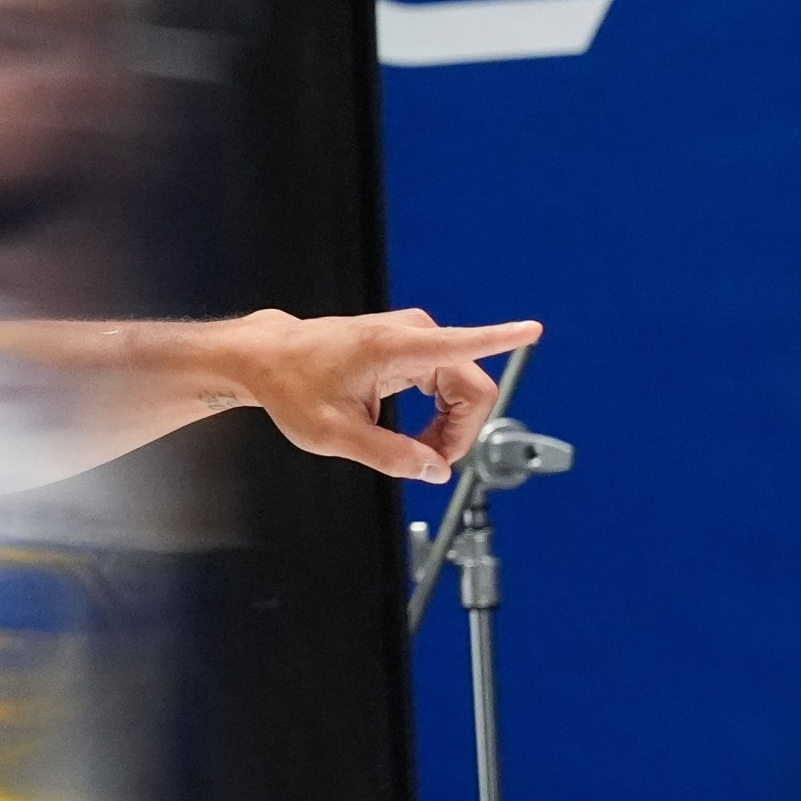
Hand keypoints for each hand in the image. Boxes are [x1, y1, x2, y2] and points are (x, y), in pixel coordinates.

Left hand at [227, 308, 543, 482]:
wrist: (268, 358)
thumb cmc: (291, 385)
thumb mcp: (333, 435)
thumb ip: (388, 456)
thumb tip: (436, 471)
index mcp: (396, 347)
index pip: (463, 343)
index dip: (503, 338)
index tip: (533, 329)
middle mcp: (412, 334)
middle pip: (472, 390)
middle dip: (459, 433)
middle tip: (426, 464)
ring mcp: (414, 338)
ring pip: (463, 392)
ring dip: (447, 428)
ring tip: (410, 451)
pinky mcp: (412, 347)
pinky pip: (447, 387)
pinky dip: (437, 416)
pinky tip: (411, 434)